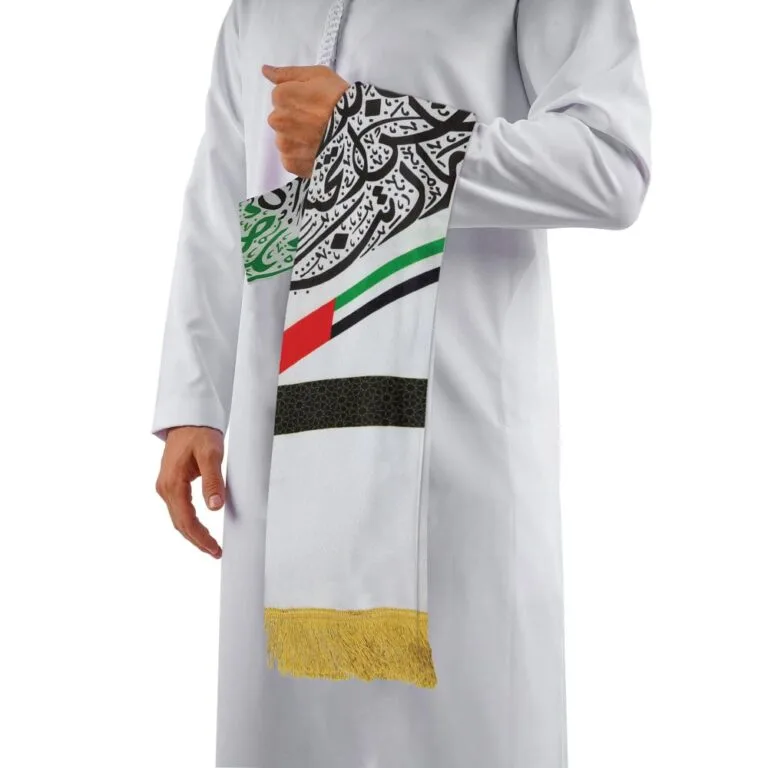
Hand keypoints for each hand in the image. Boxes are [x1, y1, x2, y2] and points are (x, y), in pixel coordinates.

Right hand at [155, 426, 224, 558]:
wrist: (189, 419)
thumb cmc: (199, 433)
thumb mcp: (211, 455)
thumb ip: (213, 481)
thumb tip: (215, 507)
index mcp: (172, 483)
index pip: (186, 520)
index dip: (200, 537)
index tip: (214, 548)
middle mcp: (165, 488)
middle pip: (180, 523)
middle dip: (197, 540)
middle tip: (215, 552)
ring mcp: (166, 487)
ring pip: (178, 518)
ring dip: (193, 534)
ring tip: (210, 545)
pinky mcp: (171, 484)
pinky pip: (179, 510)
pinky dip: (189, 522)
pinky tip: (201, 529)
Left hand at [262, 64, 349, 177]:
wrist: (356, 133)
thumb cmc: (340, 100)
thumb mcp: (318, 75)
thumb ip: (288, 73)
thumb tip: (265, 70)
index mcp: (281, 96)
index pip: (281, 96)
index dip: (299, 99)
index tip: (314, 104)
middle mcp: (277, 120)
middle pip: (281, 119)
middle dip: (295, 120)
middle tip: (318, 122)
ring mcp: (284, 144)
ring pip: (285, 139)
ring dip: (297, 139)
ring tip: (319, 138)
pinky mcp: (291, 163)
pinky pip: (290, 159)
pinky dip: (301, 156)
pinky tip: (316, 151)